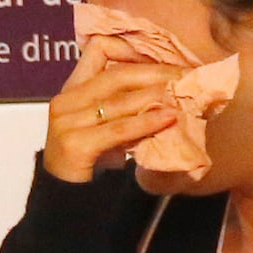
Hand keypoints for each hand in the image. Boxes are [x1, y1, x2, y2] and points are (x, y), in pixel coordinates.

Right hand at [40, 37, 178, 184]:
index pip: (97, 49)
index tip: (163, 55)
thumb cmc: (89, 165)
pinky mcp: (75, 144)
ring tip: (184, 94)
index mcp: (71, 91)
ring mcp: (67, 122)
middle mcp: (66, 101)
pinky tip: (169, 118)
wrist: (64, 204)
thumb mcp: (103, 127)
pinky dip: (146, 122)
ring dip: (156, 96)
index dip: (131, 48)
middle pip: (117, 74)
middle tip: (187, 75)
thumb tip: (167, 91)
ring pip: (119, 101)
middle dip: (156, 73)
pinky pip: (118, 129)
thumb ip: (122, 106)